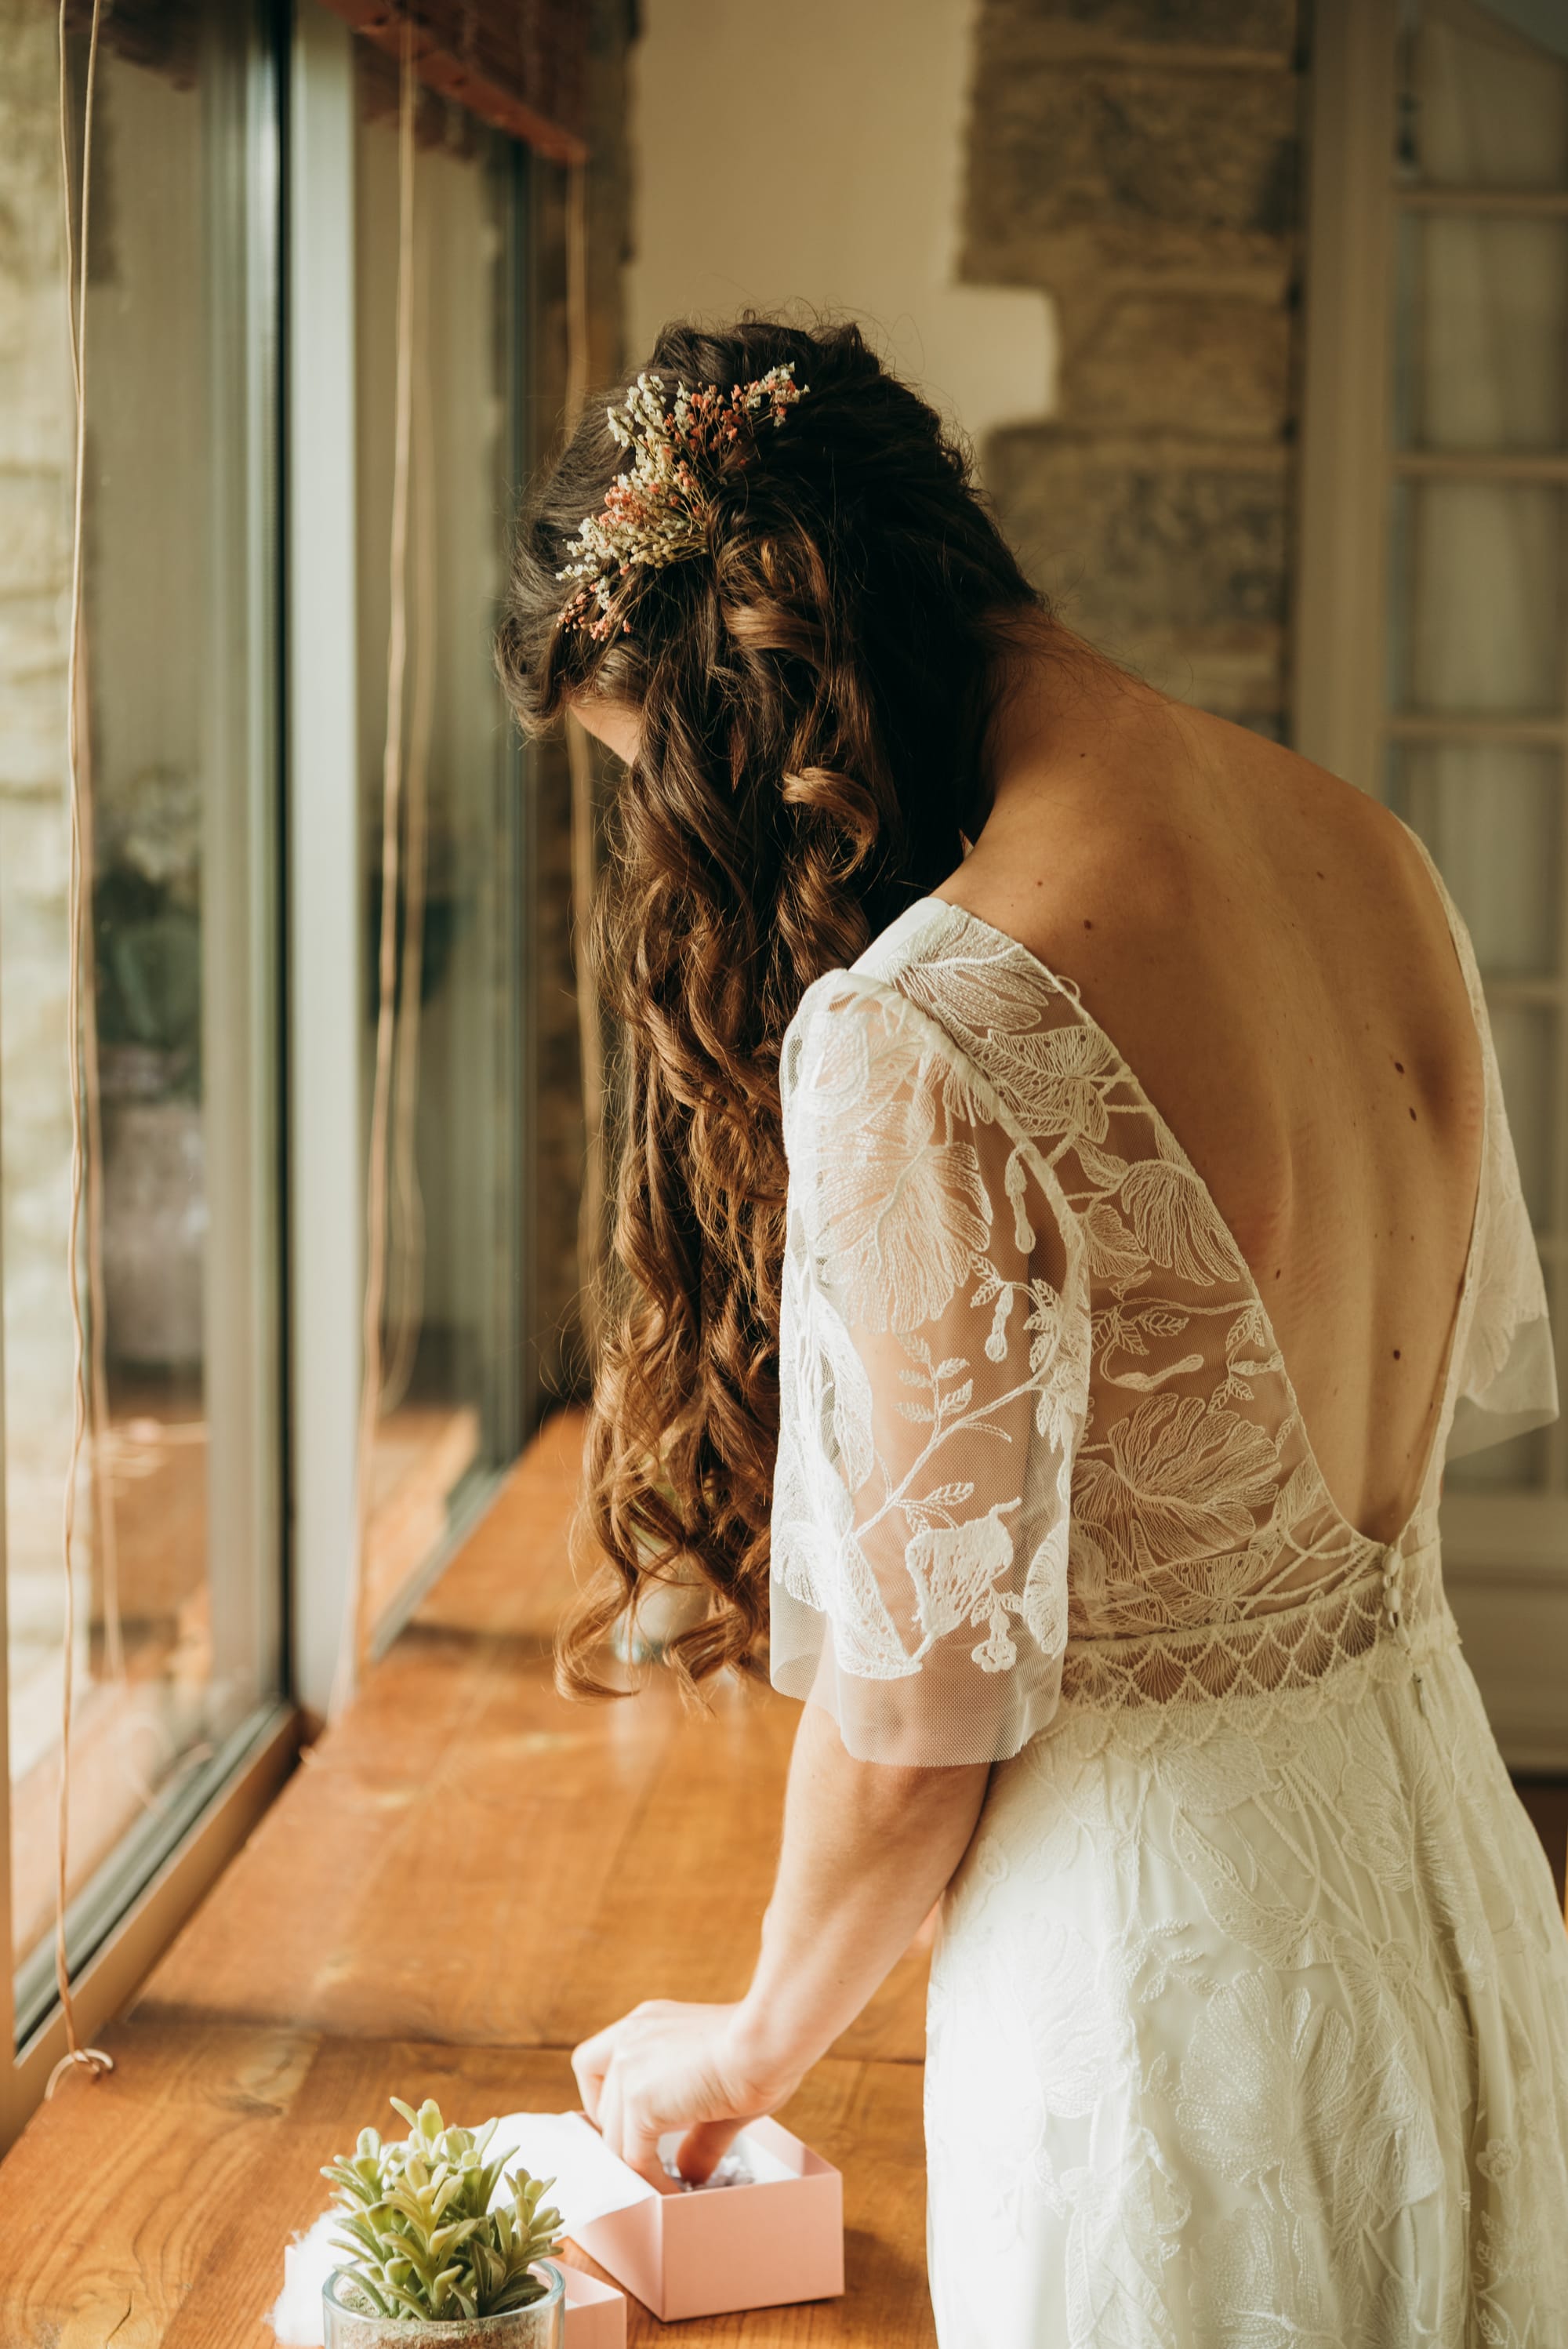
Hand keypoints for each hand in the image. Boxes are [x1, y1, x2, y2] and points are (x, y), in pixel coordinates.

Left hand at [570, 2000, 798, 2189]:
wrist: (768, 2041)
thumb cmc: (761, 2050)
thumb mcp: (718, 2088)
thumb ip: (696, 2132)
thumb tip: (692, 2173)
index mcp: (646, 2024)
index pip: (595, 2062)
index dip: (604, 2101)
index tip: (630, 2127)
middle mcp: (630, 2039)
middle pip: (601, 2105)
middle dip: (622, 2138)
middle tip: (650, 2161)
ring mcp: (629, 2067)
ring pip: (614, 2136)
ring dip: (637, 2165)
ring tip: (666, 2184)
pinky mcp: (639, 2100)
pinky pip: (634, 2158)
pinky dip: (652, 2182)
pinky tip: (674, 2192)